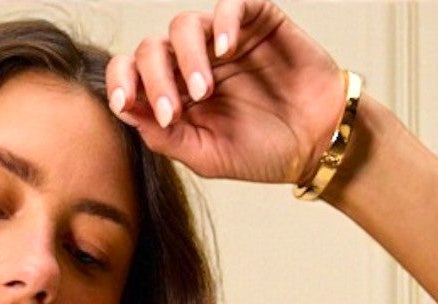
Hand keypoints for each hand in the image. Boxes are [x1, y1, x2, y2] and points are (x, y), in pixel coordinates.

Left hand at [106, 1, 351, 186]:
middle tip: (174, 112)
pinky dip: (224, 22)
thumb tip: (124, 109)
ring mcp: (224, 40)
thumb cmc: (261, 152)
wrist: (315, 144)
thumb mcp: (206, 155)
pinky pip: (232, 4)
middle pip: (152, 49)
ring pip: (184, 25)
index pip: (132, 72)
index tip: (124, 103)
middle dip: (154, 80)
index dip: (122, 81)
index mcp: (175, 93)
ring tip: (203, 91)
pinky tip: (227, 51)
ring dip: (186, 57)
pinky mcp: (257, 21)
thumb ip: (164, 136)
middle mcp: (193, 62)